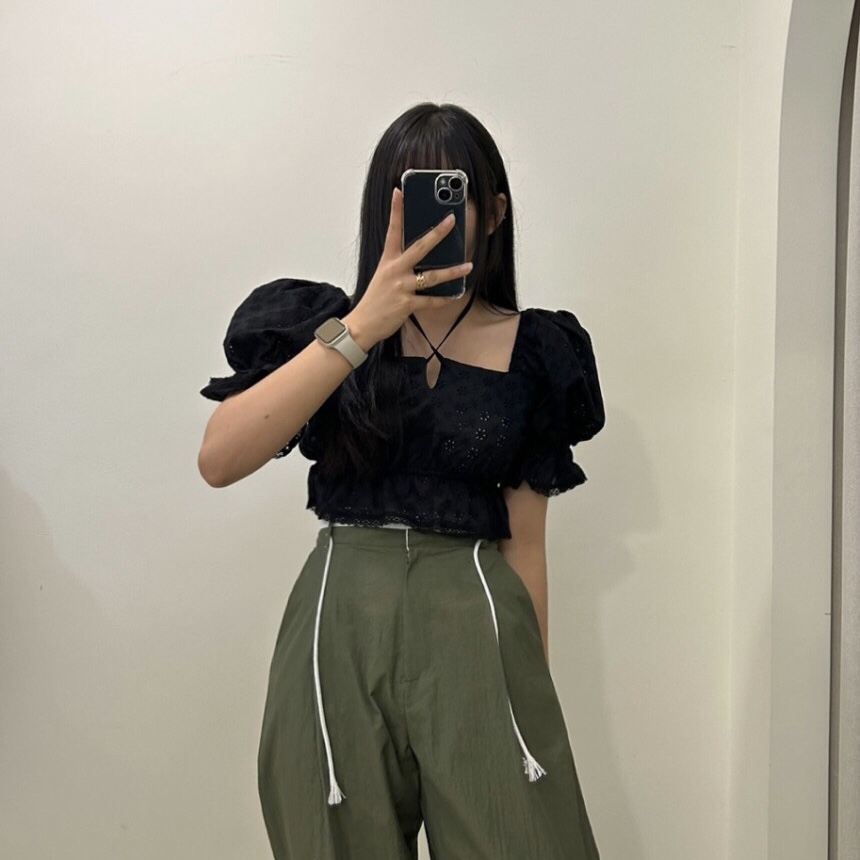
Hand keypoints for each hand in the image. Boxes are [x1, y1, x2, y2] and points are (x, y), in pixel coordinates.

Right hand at [345, 187, 472, 347]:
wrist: (362, 324)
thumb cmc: (376, 300)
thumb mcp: (384, 276)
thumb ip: (400, 265)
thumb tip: (424, 258)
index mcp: (388, 261)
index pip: (392, 231)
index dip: (396, 211)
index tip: (399, 192)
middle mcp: (394, 271)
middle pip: (419, 247)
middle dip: (437, 233)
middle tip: (451, 220)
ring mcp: (401, 287)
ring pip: (432, 276)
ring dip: (453, 272)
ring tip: (468, 266)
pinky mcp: (406, 305)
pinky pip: (431, 301)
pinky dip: (444, 299)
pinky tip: (455, 294)